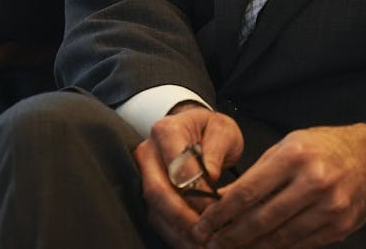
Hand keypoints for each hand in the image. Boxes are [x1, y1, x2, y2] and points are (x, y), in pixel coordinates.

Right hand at [137, 105, 243, 248]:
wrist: (196, 129)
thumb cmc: (211, 130)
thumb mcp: (222, 131)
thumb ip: (215, 151)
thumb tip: (208, 178)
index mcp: (166, 131)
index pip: (177, 167)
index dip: (196, 193)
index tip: (216, 211)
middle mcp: (148, 152)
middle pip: (157, 192)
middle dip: (182, 219)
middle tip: (205, 237)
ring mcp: (144, 173)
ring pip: (154, 209)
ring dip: (178, 232)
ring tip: (201, 246)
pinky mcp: (147, 191)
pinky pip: (157, 217)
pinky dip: (175, 234)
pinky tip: (192, 244)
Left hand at [191, 123, 365, 248]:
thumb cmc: (323, 147)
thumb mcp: (287, 146)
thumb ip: (256, 173)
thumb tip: (223, 198)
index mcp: (295, 156)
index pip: (249, 191)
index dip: (222, 212)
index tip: (203, 223)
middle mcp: (314, 182)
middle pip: (262, 219)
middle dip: (231, 235)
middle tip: (210, 243)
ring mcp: (330, 207)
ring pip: (281, 237)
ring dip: (252, 247)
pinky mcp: (340, 226)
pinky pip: (301, 244)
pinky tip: (261, 248)